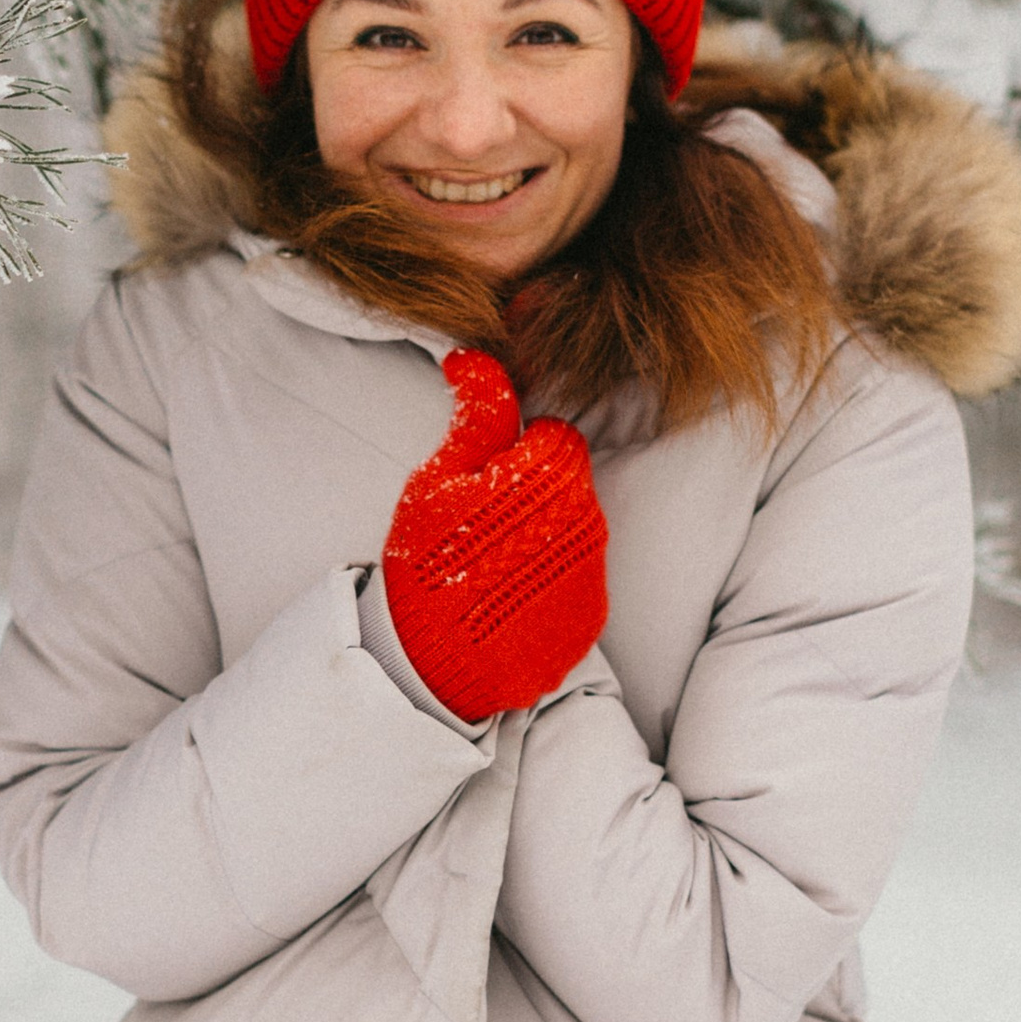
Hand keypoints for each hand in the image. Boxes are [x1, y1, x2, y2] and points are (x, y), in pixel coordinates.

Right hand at [380, 350, 607, 723]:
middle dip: (533, 493)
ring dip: (543, 536)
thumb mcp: (437, 480)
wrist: (434, 666)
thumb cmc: (427, 563)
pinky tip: (508, 601)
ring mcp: (592, 574)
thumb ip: (474, 413)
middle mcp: (587, 520)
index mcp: (551, 475)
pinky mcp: (590, 619)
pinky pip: (577, 582)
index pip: (554, 435)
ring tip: (492, 567)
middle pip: (570, 482)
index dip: (517, 451)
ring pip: (576, 530)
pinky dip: (549, 585)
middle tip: (484, 525)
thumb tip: (474, 355)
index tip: (486, 479)